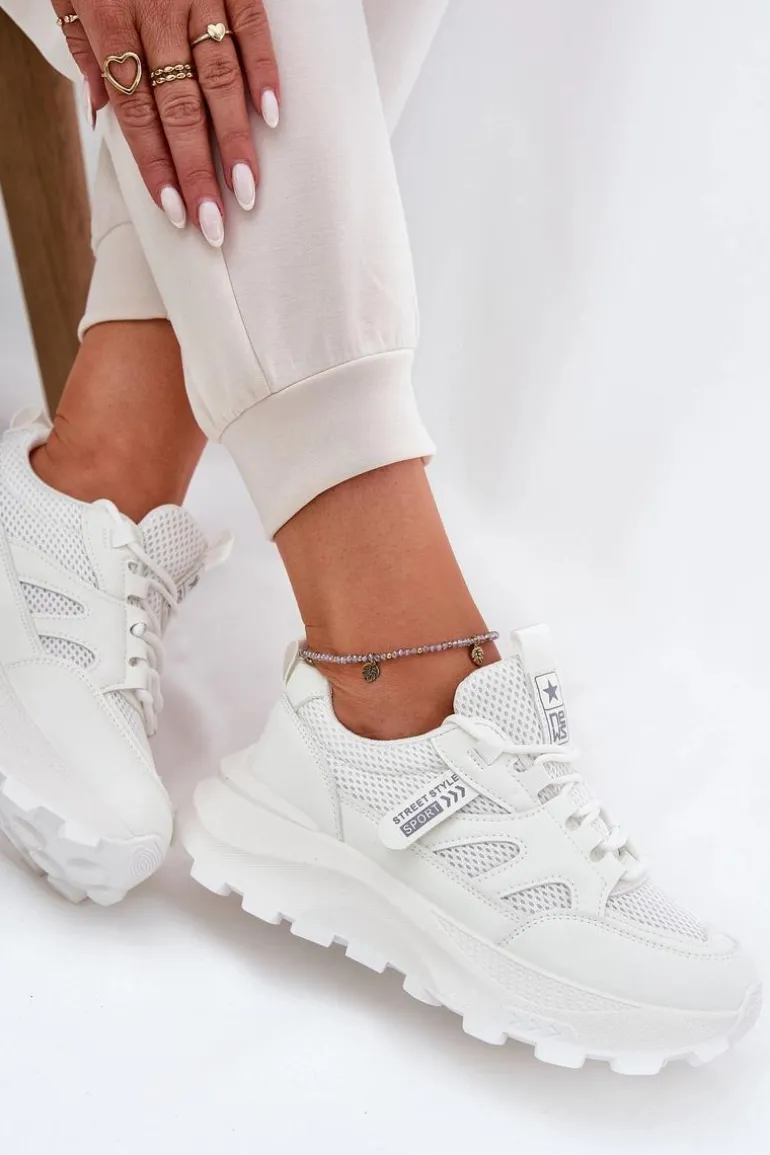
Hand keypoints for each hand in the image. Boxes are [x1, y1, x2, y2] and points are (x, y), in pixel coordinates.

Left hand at [52, 0, 279, 245]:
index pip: (136, 111)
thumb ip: (85, 49)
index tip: (176, 211)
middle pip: (179, 106)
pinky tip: (274, 117)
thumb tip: (105, 120)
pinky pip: (253, 26)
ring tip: (249, 188)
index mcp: (108, 18)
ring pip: (220, 77)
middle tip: (216, 222)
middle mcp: (154, 9)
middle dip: (198, 169)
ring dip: (237, 138)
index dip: (157, 165)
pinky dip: (266, 72)